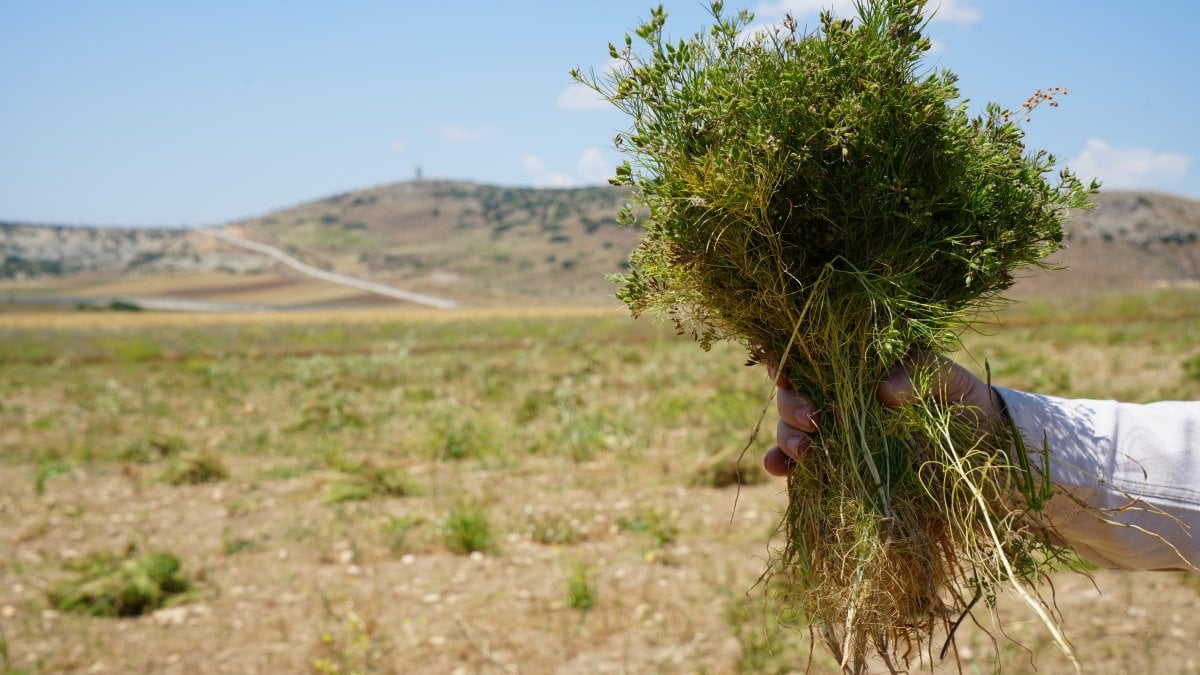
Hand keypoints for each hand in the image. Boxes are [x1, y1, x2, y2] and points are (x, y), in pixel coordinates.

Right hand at [763, 352, 1001, 475]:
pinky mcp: (837, 463)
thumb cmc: (962, 400)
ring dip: (787, 437)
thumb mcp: (950, 379)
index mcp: (856, 365)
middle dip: (792, 405)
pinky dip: (783, 465)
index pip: (810, 355)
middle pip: (793, 392)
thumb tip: (885, 389)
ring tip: (804, 452)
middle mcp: (836, 395)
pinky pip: (799, 463)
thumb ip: (921, 372)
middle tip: (812, 419)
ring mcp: (834, 431)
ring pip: (791, 427)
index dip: (787, 359)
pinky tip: (780, 470)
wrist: (981, 445)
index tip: (786, 372)